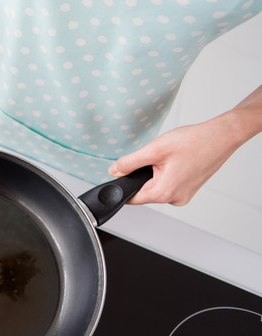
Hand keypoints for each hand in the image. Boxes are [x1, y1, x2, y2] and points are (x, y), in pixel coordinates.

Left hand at [108, 85, 261, 205]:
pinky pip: (169, 184)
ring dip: (156, 174)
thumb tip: (114, 171)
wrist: (221, 136)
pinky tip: (177, 161)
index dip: (123, 186)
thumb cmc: (194, 142)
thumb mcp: (154, 150)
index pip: (132, 198)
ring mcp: (184, 195)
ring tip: (170, 158)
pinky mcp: (189, 190)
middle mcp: (175, 199)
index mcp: (164, 193)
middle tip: (155, 158)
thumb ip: (130, 163)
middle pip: (145, 192)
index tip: (122, 175)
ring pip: (157, 187)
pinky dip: (167, 173)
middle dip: (143, 175)